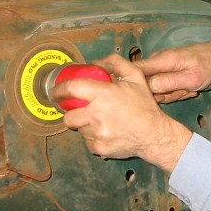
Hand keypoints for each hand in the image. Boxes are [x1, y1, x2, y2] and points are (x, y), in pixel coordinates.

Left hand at [53, 54, 192, 172]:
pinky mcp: (98, 147)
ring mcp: (97, 133)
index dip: (59, 90)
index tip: (57, 92)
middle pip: (68, 116)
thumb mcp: (135, 78)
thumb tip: (95, 62)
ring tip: (102, 122)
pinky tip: (107, 133)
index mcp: (105, 94)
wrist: (154, 135)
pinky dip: (94, 137)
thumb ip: (115, 63)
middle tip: (81, 111)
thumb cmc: (144, 106)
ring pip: (79, 129)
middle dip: (72, 113)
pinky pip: (88, 141)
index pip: (71, 88)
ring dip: (86, 125)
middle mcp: (97, 115)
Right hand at [135, 40, 210, 102]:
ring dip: (171, 93)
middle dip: (163, 94)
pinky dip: (173, 91)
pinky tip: (184, 87)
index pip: (135, 69)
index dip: (134, 84)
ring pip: (154, 89)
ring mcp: (158, 68)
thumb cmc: (204, 66)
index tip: (147, 96)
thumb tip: (149, 87)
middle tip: (181, 91)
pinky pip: (161, 87)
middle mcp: (155, 62)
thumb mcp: (191, 78)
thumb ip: (169, 83)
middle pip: (145, 85)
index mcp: (161, 60)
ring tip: (186, 88)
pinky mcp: (161, 73)